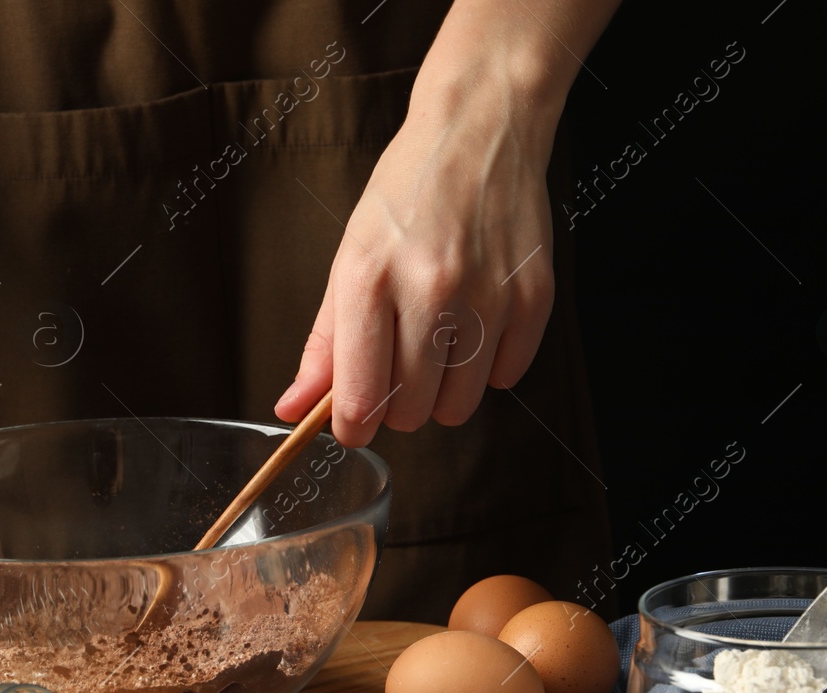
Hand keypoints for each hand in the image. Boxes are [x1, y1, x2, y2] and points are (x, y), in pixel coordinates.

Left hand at [276, 25, 571, 446]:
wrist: (481, 130)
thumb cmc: (407, 194)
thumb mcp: (349, 259)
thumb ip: (323, 343)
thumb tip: (293, 410)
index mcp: (369, 279)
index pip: (359, 398)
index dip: (352, 428)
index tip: (353, 425)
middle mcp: (430, 289)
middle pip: (411, 411)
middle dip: (398, 407)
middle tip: (397, 369)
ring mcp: (487, 295)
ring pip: (459, 406)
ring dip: (442, 393)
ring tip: (437, 345)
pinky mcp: (533, 298)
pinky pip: (506, 377)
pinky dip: (487, 367)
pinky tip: (476, 324)